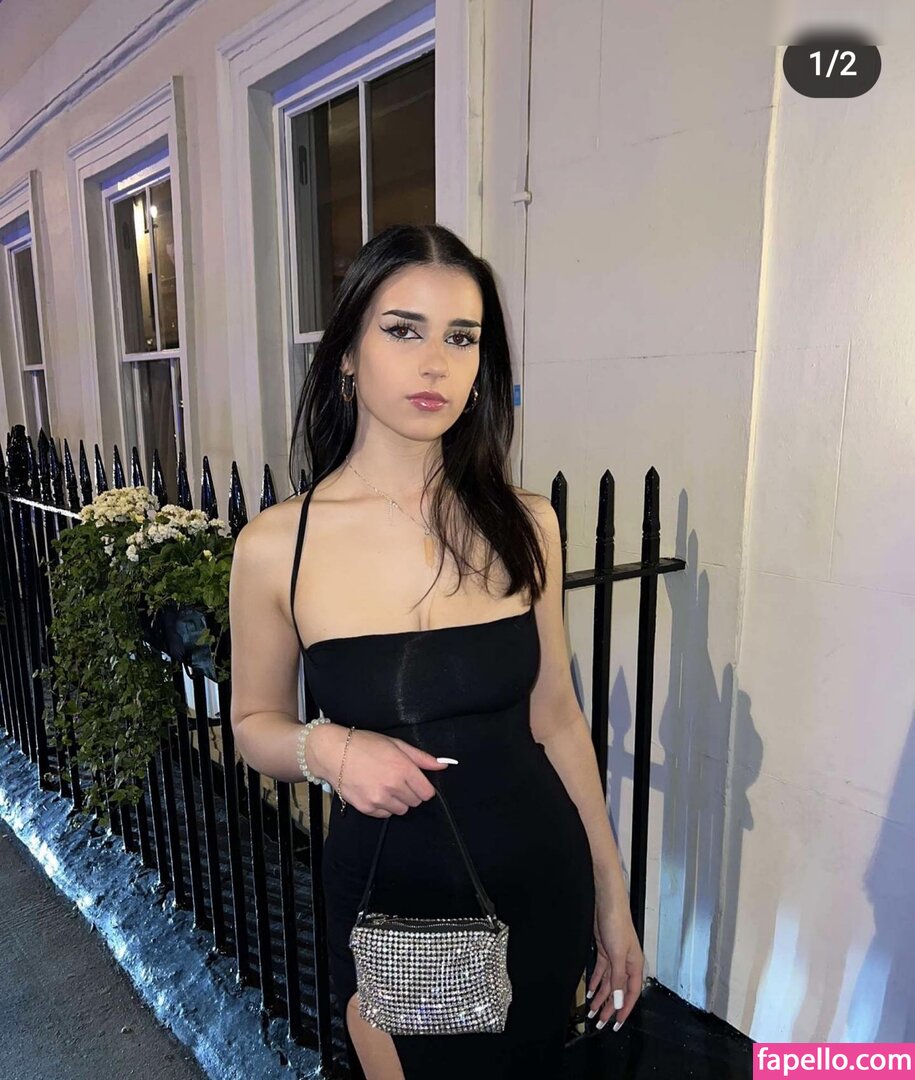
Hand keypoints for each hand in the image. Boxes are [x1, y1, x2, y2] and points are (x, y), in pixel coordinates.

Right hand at [307, 724, 451, 815]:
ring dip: (398, 801)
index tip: (416, 781)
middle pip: (415, 802)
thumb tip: (443, 764)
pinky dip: (384, 806)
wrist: (334, 753)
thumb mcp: (396, 744)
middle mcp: (393, 786)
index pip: (427, 793)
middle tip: (397, 780)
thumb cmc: (365, 744)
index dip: (423, 787)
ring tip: (385, 785)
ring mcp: (379, 799)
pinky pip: (385, 814)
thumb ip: (421, 758)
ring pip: (401, 810)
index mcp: (403, 769)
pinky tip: (375, 791)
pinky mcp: (367, 808)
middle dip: (411, 792)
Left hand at [585, 889, 643, 1029]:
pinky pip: (601, 972)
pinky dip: (596, 982)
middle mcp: (626, 963)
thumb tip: (620, 1001)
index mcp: (634, 965)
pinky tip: (591, 991)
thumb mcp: (618, 955)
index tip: (617, 1024)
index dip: (625, 1009)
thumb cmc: (617, 923)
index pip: (631, 993)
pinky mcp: (604, 951)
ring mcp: (615, 957)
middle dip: (610, 1007)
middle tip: (601, 1022)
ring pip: (609, 983)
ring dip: (601, 997)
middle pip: (619, 991)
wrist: (606, 902)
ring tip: (593, 1011)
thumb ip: (619, 979)